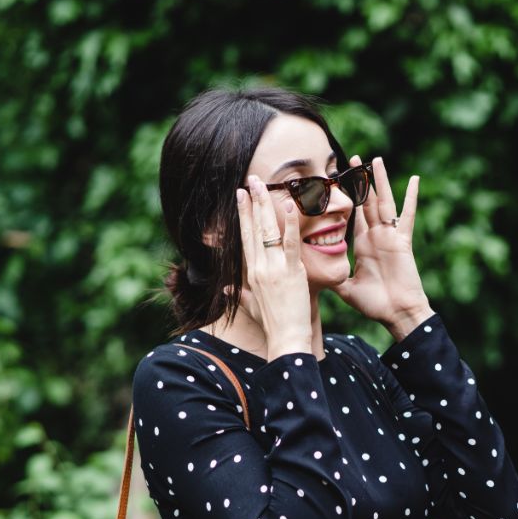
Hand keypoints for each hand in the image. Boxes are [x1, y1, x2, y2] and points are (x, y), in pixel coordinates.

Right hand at [235, 176, 312, 359]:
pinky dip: (291, 224)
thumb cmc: (272, 325)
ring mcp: (275, 269)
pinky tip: (291, 205)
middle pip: (254, 228)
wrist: (286, 338)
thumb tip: (224, 288)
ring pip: (268, 231)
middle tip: (251, 179)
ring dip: (265, 205)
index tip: (240, 196)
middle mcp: (260, 267)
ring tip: (263, 184)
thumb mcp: (251, 307)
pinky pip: (291, 244)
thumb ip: (237, 295)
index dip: (242, 216)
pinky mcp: (292, 272)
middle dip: (252, 202)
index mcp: (251, 273)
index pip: (245, 238)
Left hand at [333, 156, 432, 340]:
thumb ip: (334, 278)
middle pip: (366, 202)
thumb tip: (313, 275)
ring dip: (378, 181)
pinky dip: (411, 198)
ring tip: (374, 160)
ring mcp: (390, 236)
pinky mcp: (402, 241)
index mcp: (363, 244)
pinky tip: (414, 179)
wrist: (397, 314)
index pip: (352, 216)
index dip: (344, 199)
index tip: (335, 181)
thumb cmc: (375, 304)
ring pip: (383, 202)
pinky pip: (407, 216)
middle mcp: (376, 236)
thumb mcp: (347, 289)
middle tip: (352, 157)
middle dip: (359, 181)